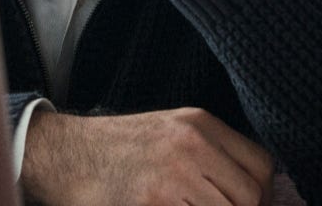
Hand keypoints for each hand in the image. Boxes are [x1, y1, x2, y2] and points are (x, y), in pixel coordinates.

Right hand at [22, 108, 273, 205]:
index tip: (248, 205)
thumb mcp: (170, 131)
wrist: (60, 155)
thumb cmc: (116, 149)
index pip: (262, 166)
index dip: (261, 196)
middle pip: (249, 197)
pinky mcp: (150, 205)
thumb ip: (212, 153)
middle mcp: (188, 146)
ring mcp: (169, 179)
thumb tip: (256, 193)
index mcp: (198, 124)